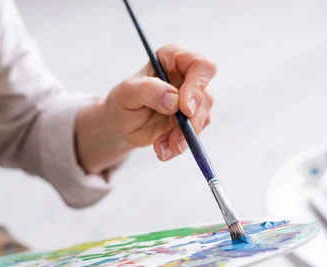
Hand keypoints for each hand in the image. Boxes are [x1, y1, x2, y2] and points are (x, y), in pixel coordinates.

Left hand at [75, 44, 215, 173]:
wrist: (120, 125)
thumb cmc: (122, 101)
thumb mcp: (127, 93)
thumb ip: (148, 91)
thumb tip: (173, 100)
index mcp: (173, 58)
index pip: (201, 66)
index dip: (197, 87)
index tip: (184, 109)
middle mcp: (188, 76)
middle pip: (205, 96)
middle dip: (191, 121)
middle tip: (175, 139)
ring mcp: (192, 99)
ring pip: (202, 118)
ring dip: (183, 137)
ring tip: (161, 147)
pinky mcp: (191, 119)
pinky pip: (194, 134)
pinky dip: (178, 145)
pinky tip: (162, 150)